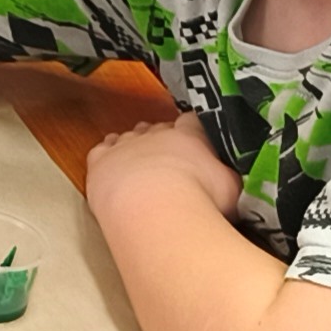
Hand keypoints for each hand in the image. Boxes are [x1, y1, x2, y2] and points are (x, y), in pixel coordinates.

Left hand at [86, 112, 239, 221]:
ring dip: (133, 146)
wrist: (154, 209)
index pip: (191, 121)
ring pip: (127, 137)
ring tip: (141, 163)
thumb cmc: (199, 197)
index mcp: (187, 136)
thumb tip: (229, 177)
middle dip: (162, 139)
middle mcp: (153, 135)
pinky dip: (107, 156)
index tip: (196, 135)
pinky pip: (101, 151)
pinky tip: (111, 164)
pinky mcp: (99, 162)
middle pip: (157, 128)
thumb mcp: (230, 186)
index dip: (193, 127)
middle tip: (170, 159)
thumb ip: (227, 175)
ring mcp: (123, 145)